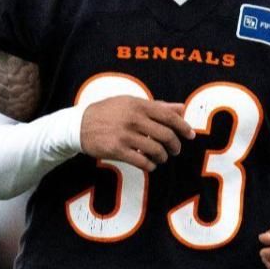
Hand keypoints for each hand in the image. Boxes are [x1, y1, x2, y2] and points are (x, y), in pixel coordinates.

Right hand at [79, 96, 194, 171]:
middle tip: (175, 150)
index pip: (169, 117)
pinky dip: (150, 165)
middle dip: (175, 145)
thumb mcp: (131, 103)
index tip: (190, 135)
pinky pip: (142, 162)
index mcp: (139, 105)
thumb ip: (158, 106)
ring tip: (161, 157)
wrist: (79, 125)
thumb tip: (182, 108)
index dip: (184, 127)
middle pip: (166, 135)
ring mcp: (125, 135)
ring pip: (156, 150)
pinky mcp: (117, 150)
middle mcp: (133, 119)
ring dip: (163, 157)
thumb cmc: (109, 112)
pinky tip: (150, 164)